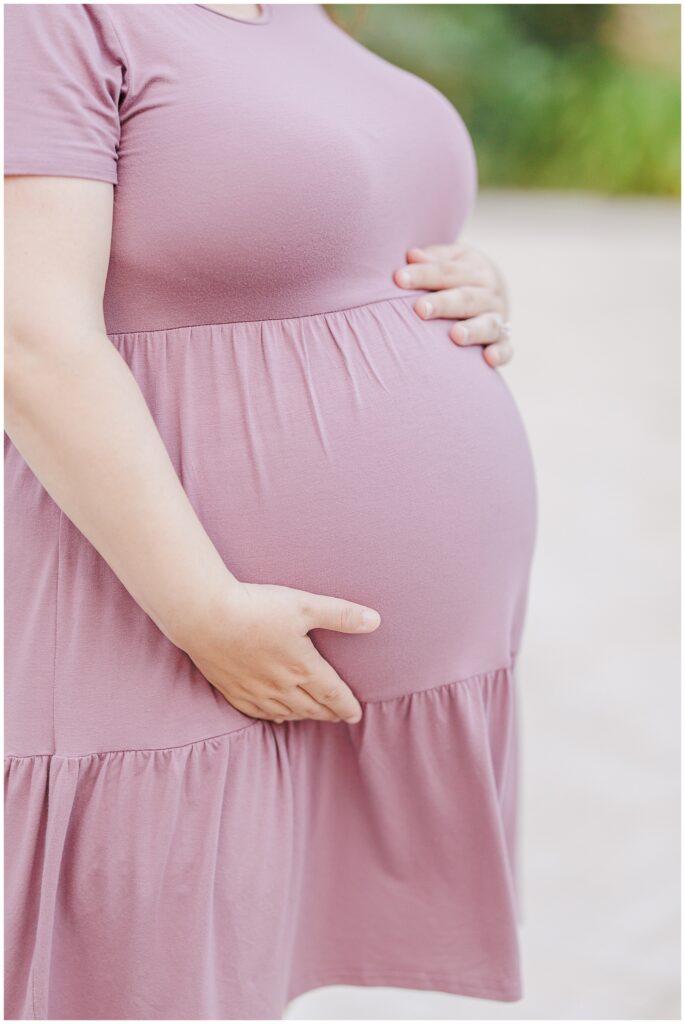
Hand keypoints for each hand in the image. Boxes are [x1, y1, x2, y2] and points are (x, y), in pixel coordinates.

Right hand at [178, 579, 380, 724]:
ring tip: (314, 715)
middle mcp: (281, 686)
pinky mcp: (233, 690)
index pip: (332, 694)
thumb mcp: (304, 605)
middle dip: (328, 713)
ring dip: (305, 716)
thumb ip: (341, 615)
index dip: (347, 706)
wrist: (205, 616)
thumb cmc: (256, 607)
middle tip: (340, 717)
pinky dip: (275, 717)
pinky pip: (259, 713)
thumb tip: (375, 620)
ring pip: (287, 712)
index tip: (356, 714)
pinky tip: (278, 716)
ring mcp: (255, 691)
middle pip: (311, 707)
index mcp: (302, 667)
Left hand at [393, 242, 513, 366]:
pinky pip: (506, 349)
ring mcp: (498, 317)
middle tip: (420, 309)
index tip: (399, 278)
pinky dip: (500, 354)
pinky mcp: (503, 341)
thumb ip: (432, 260)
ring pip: (487, 324)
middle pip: (465, 298)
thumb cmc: (459, 276)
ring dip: (473, 330)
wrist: (495, 291)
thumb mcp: (451, 260)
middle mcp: (489, 293)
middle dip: (443, 304)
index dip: (424, 274)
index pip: (447, 271)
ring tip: (455, 335)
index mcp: (475, 268)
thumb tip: (411, 256)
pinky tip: (489, 359)